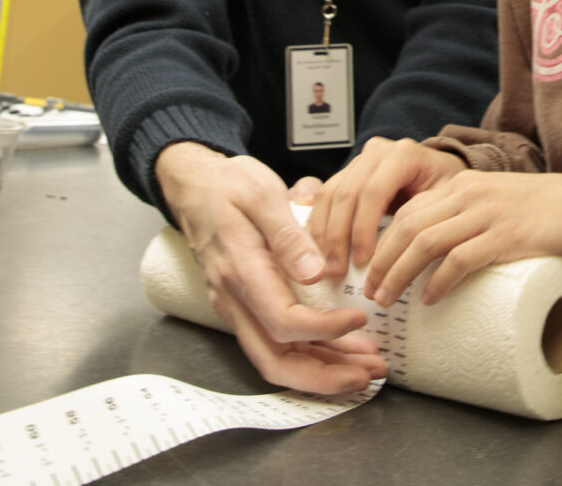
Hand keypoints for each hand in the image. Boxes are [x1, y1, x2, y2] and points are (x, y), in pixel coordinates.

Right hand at [156, 143, 384, 393]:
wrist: (194, 187)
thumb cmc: (228, 186)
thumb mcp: (263, 193)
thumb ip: (289, 234)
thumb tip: (314, 272)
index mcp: (240, 270)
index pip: (281, 320)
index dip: (324, 330)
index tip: (358, 318)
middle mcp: (234, 298)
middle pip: (274, 360)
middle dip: (323, 377)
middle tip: (367, 374)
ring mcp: (237, 307)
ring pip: (275, 358)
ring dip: (321, 371)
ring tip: (364, 368)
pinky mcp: (245, 306)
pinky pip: (274, 343)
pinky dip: (309, 355)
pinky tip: (339, 351)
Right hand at [306, 137, 465, 279]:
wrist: (440, 172)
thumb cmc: (446, 190)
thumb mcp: (446, 202)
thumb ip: (426, 218)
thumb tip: (406, 256)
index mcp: (403, 155)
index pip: (373, 192)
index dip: (363, 229)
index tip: (363, 262)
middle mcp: (377, 152)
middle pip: (346, 194)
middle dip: (339, 237)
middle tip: (337, 271)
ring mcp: (359, 161)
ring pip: (329, 195)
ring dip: (324, 234)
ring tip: (328, 267)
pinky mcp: (346, 173)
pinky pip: (324, 197)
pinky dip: (319, 226)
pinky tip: (321, 252)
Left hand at [364, 171, 561, 307]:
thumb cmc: (537, 210)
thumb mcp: (490, 202)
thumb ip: (460, 216)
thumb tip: (424, 254)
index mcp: (460, 185)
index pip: (406, 210)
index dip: (380, 241)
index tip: (368, 270)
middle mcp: (468, 194)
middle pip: (407, 227)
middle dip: (381, 261)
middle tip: (370, 292)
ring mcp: (487, 214)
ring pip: (425, 242)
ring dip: (399, 274)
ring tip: (388, 299)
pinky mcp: (507, 236)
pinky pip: (461, 258)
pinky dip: (440, 281)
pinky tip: (430, 298)